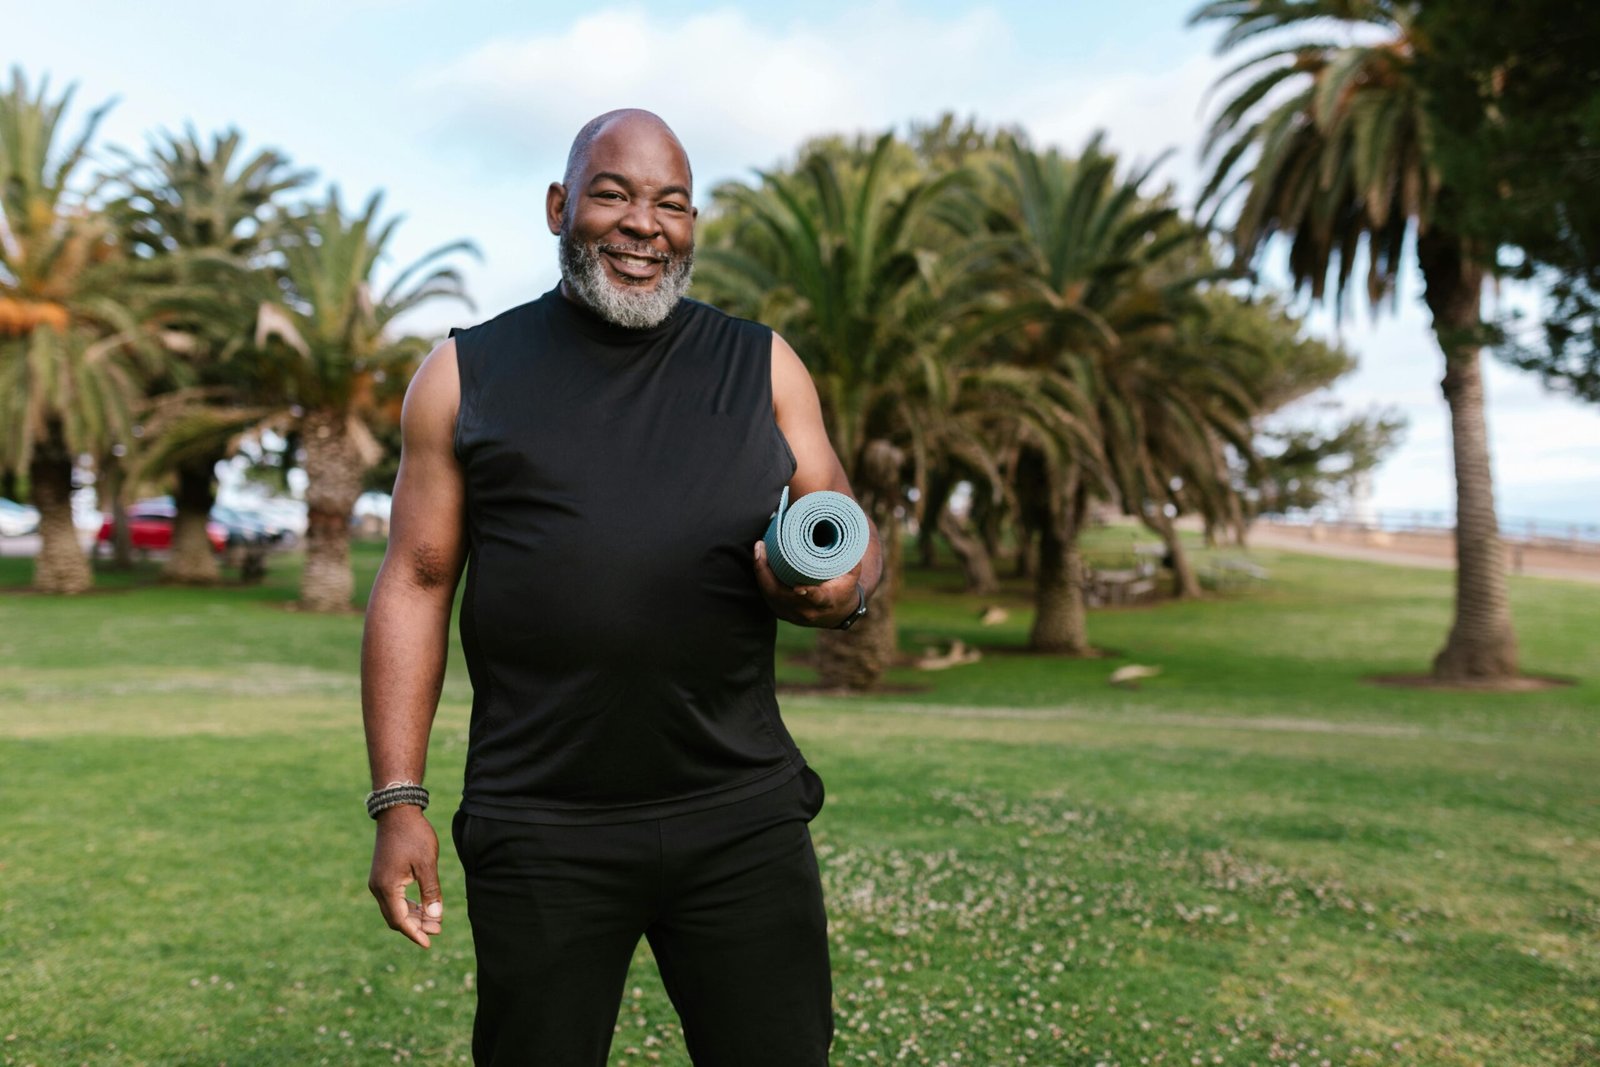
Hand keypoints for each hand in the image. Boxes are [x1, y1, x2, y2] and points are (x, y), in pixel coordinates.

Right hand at [368, 805, 442, 948]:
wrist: (397, 812)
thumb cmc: (414, 835)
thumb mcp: (427, 863)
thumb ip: (431, 891)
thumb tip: (435, 916)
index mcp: (387, 887)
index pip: (400, 920)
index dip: (415, 933)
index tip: (429, 943)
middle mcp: (378, 887)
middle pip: (396, 918)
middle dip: (416, 926)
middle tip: (438, 930)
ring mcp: (378, 881)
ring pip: (395, 909)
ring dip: (413, 916)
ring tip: (434, 921)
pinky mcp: (382, 875)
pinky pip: (394, 898)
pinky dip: (408, 905)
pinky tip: (423, 907)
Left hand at [753, 540, 861, 627]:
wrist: (836, 613)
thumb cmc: (843, 589)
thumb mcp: (852, 575)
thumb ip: (850, 557)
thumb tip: (845, 534)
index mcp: (825, 602)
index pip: (816, 599)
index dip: (809, 594)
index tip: (799, 588)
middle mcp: (806, 611)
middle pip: (780, 594)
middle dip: (767, 572)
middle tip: (762, 548)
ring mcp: (790, 613)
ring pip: (770, 594)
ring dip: (761, 572)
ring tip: (760, 549)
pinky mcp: (780, 611)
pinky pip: (767, 594)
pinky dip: (761, 577)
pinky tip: (759, 560)